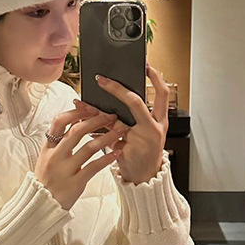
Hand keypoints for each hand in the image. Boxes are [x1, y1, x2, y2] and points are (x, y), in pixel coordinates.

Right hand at [34, 107, 128, 209]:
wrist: (41, 205)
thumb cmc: (46, 181)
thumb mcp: (45, 159)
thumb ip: (58, 143)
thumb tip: (74, 123)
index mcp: (48, 148)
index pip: (59, 122)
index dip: (76, 113)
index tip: (90, 108)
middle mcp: (56, 156)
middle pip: (77, 131)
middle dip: (96, 121)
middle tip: (110, 117)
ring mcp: (65, 170)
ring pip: (88, 147)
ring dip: (107, 137)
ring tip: (119, 131)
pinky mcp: (75, 183)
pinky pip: (93, 167)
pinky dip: (106, 159)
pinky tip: (116, 153)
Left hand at [75, 63, 167, 183]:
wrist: (144, 179)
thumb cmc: (144, 153)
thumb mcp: (147, 132)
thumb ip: (135, 116)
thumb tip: (115, 95)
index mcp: (160, 121)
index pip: (163, 94)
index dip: (156, 78)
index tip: (146, 65)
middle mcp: (154, 129)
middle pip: (136, 103)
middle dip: (117, 89)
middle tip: (101, 80)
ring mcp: (142, 141)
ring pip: (116, 121)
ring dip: (96, 111)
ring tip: (82, 103)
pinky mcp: (128, 152)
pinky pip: (107, 138)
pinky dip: (94, 132)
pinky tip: (82, 126)